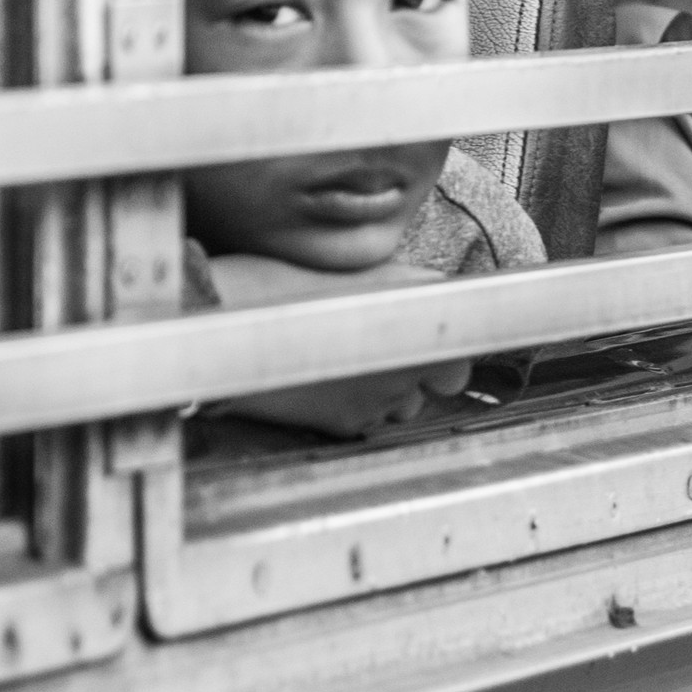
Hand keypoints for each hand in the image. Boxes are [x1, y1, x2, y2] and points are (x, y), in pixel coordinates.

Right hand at [209, 257, 473, 436]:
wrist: (222, 320)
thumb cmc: (281, 282)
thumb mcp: (358, 269)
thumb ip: (406, 285)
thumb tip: (432, 296)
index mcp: (422, 308)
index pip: (469, 340)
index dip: (453, 338)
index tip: (437, 332)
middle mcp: (413, 354)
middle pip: (451, 377)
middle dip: (430, 368)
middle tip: (393, 346)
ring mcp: (383, 393)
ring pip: (409, 402)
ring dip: (394, 388)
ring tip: (351, 362)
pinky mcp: (349, 422)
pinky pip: (371, 419)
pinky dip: (359, 406)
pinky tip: (326, 383)